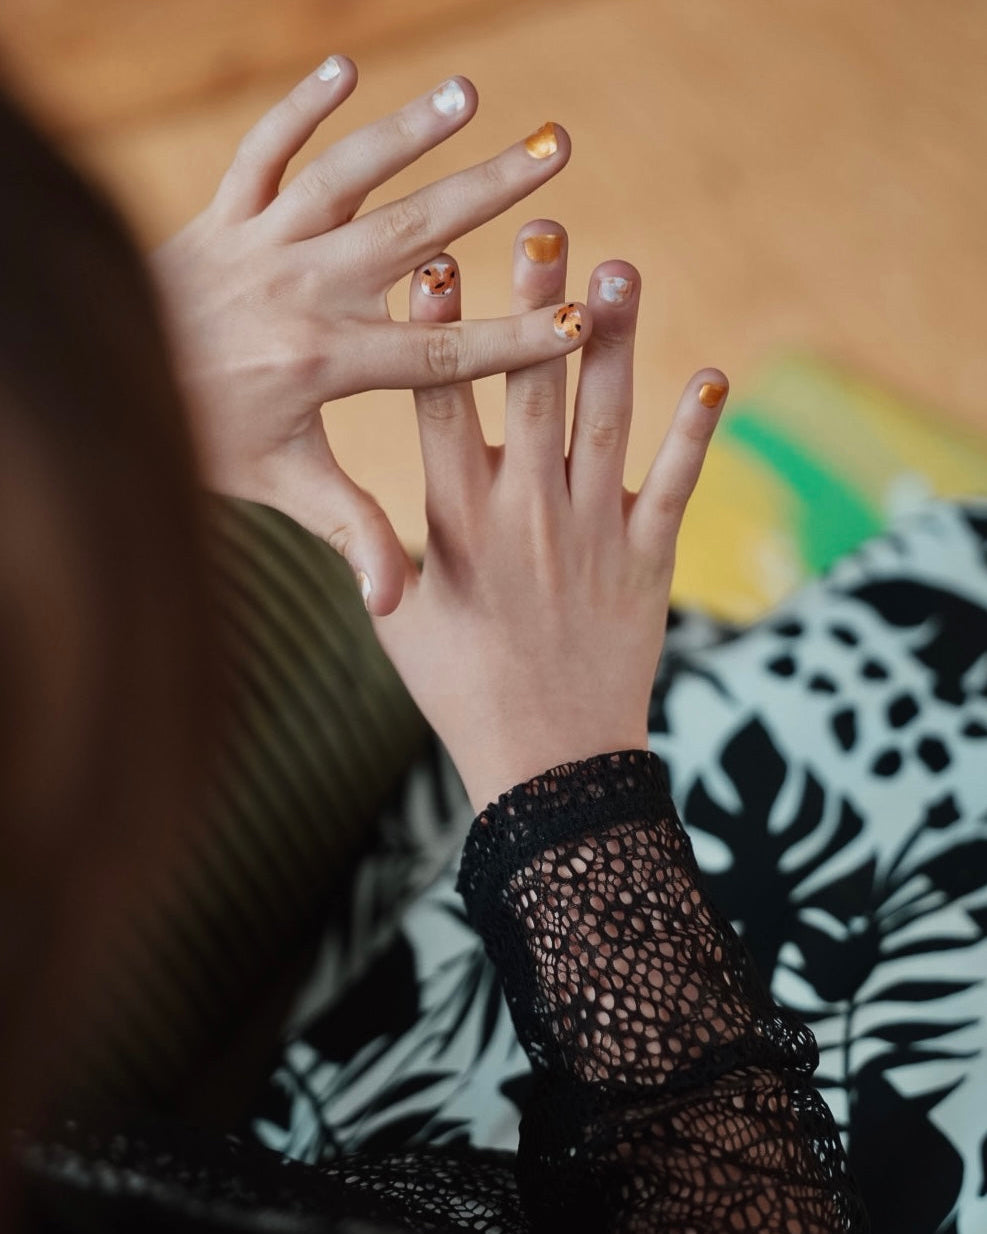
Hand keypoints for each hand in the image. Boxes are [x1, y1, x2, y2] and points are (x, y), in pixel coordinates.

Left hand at [151, 57, 586, 612]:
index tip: (583, 321)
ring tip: (475, 97)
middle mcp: (297, 292)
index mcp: (322, 363)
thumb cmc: (203, 439)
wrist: (107, 382)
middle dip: (487, 195)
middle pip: (407, 237)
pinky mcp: (224, 211)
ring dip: (408, 132)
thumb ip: (350, 531)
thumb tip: (397, 606)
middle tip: (557, 154)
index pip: (439, 355)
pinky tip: (348, 66)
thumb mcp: (281, 486)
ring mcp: (258, 242)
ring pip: (342, 177)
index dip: (514, 340)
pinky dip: (299, 105)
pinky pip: (261, 148)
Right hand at [374, 224, 726, 809]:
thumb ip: (385, 553)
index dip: (442, 330)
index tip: (441, 261)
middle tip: (545, 225)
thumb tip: (355, 516)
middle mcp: (526, 509)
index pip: (443, 404)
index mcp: (457, 519)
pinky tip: (711, 375)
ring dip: (615, 340)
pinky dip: (695, 430)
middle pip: (531, 387)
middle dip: (537, 302)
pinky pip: (675, 482)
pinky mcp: (647, 556)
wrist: (547, 759)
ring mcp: (592, 529)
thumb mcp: (402, 621)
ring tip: (623, 269)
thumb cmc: (460, 689)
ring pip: (606, 415)